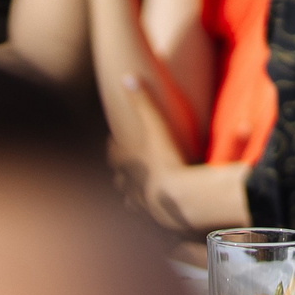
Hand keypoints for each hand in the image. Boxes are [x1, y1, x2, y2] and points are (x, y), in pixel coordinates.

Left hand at [111, 74, 202, 230]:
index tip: (115, 143)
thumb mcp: (156, 128)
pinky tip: (151, 215)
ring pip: (128, 199)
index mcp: (127, 163)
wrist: (180, 200)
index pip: (114, 153)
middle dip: (122, 174)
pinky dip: (146, 213)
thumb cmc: (167, 161)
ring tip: (137, 193)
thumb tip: (129, 75)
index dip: (115, 148)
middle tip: (126, 170)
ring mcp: (139, 203)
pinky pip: (145, 216)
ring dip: (131, 195)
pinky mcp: (152, 218)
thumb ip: (144, 101)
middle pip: (119, 178)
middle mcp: (128, 184)